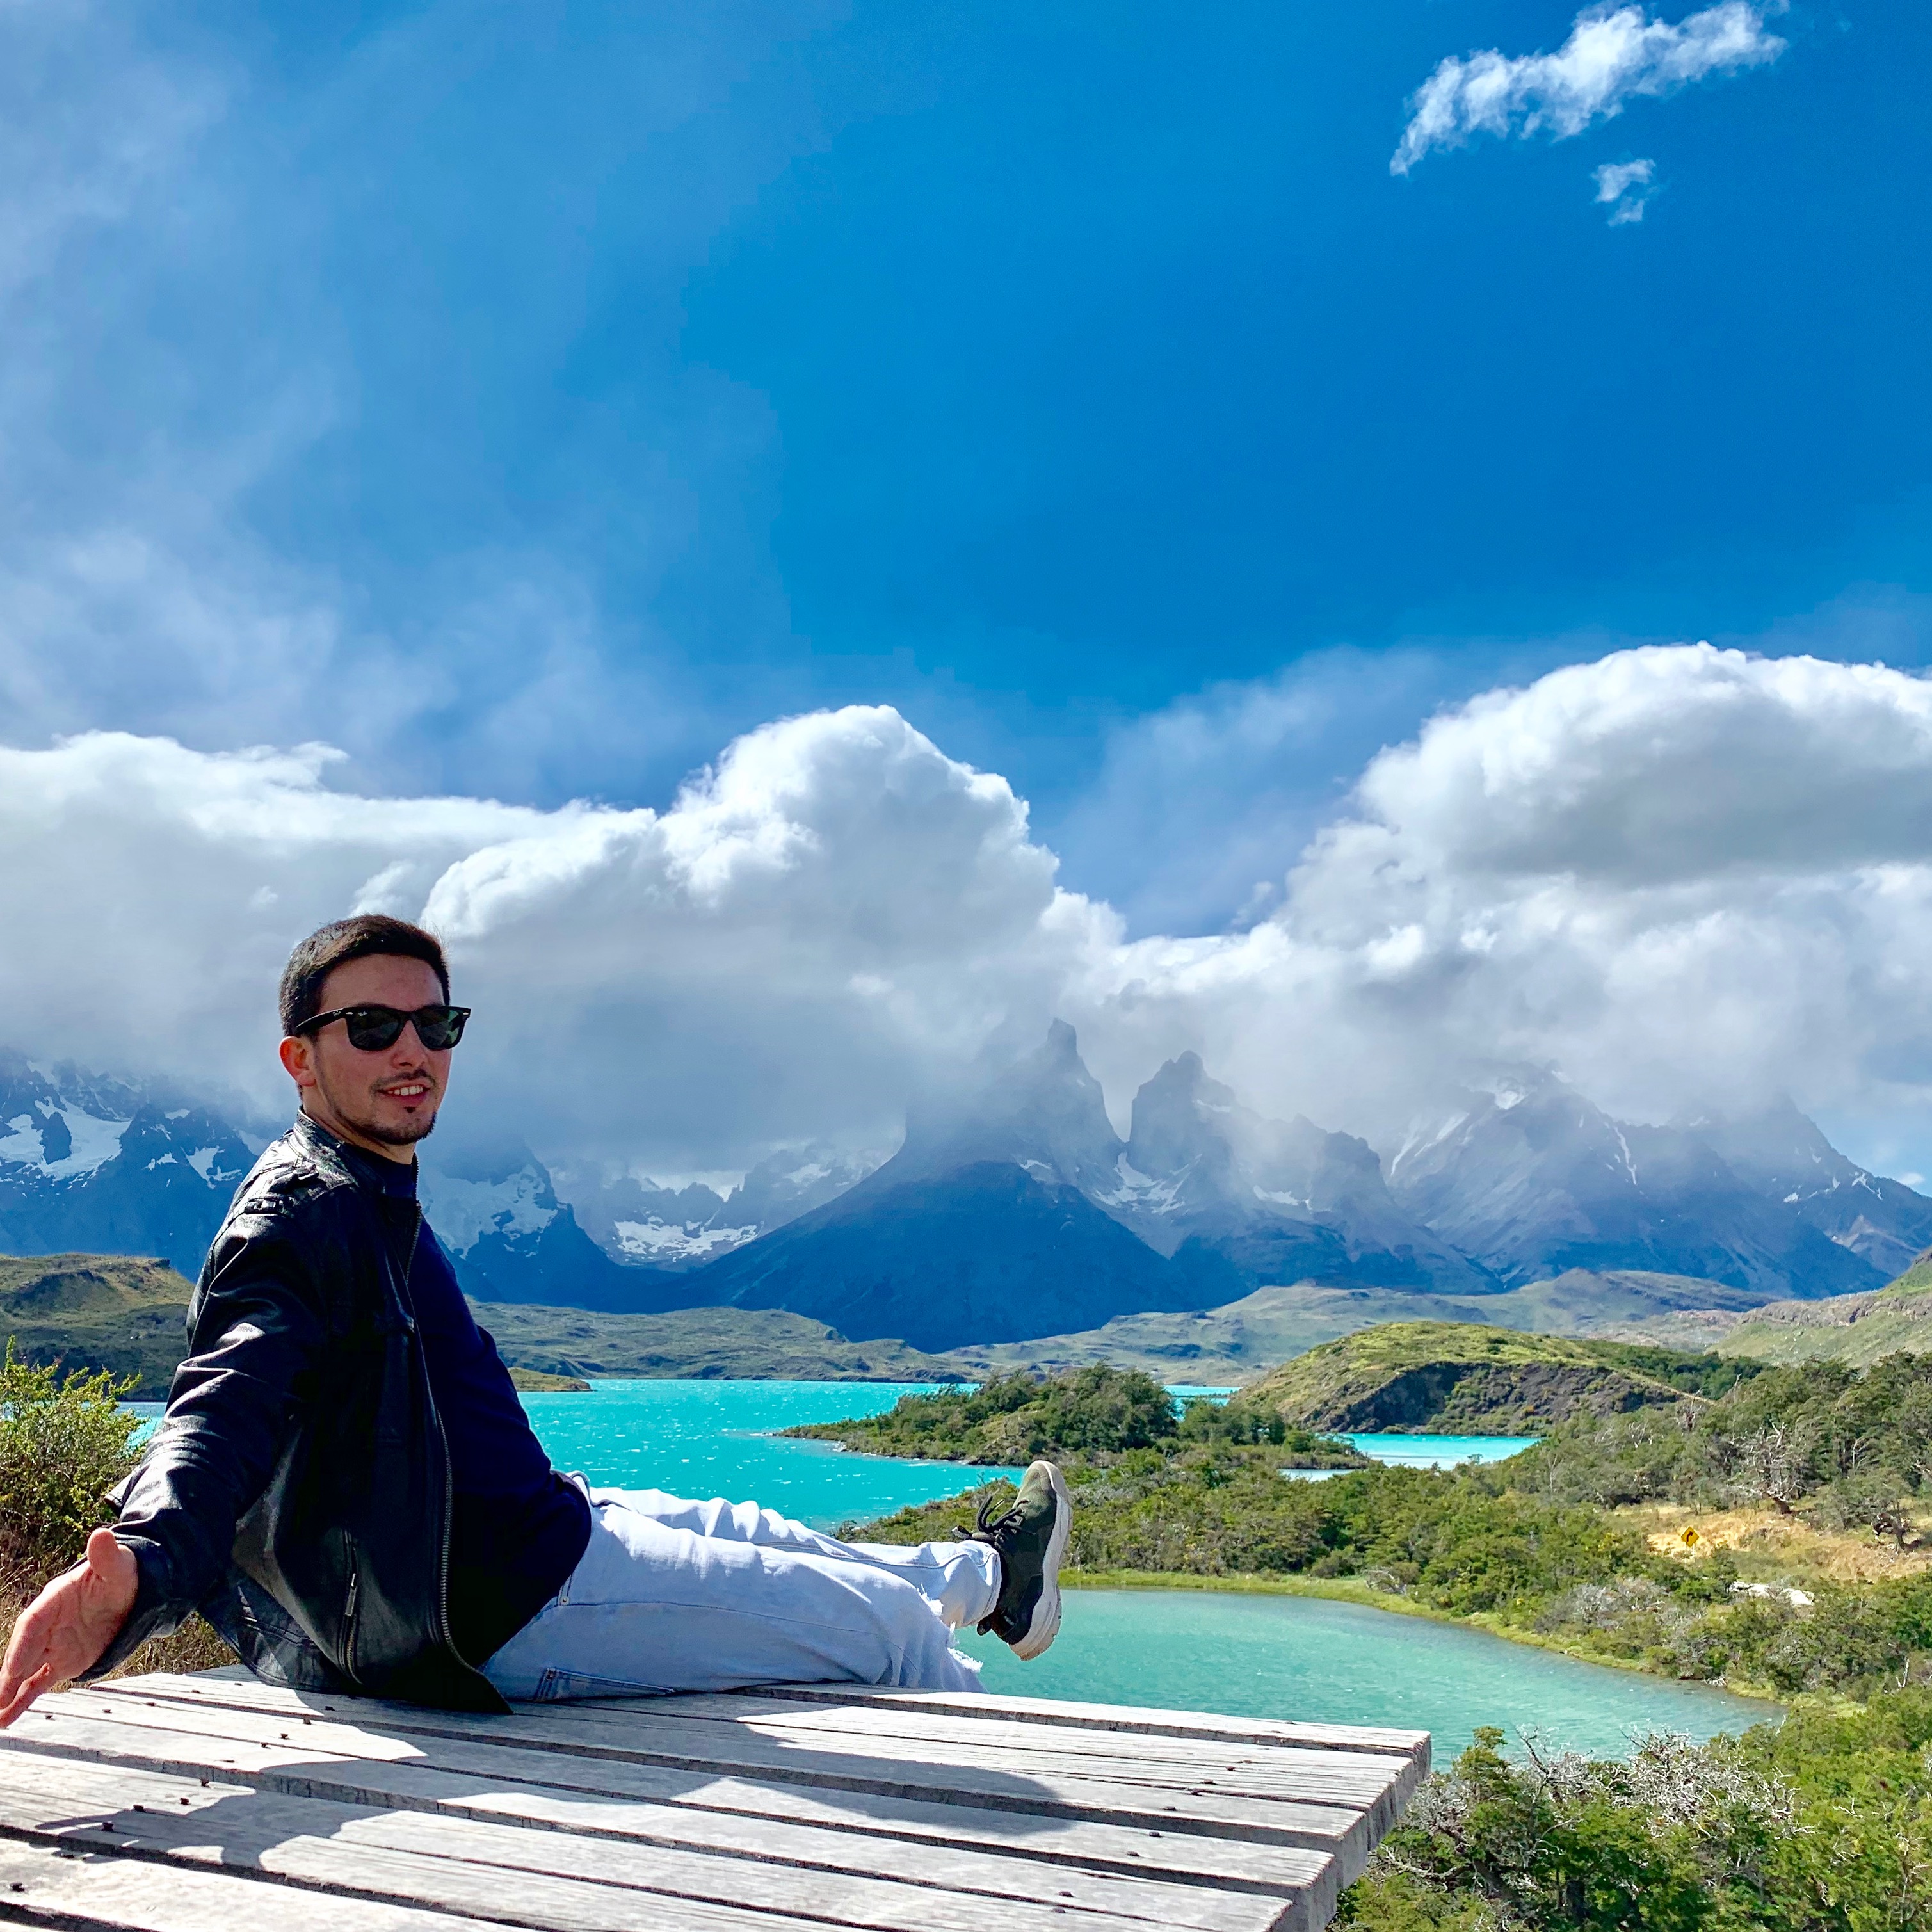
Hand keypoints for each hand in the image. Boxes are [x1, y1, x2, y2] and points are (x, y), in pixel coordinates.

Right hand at [0, 1529, 138, 1726]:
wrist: (129, 1592)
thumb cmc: (118, 1575)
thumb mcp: (117, 1565)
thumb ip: (107, 1556)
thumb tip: (102, 1534)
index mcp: (54, 1601)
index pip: (33, 1624)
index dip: (22, 1646)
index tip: (14, 1668)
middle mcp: (47, 1626)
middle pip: (23, 1652)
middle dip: (9, 1676)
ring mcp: (52, 1646)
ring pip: (25, 1673)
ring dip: (8, 1694)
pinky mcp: (62, 1662)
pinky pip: (37, 1684)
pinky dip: (22, 1701)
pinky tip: (6, 1719)